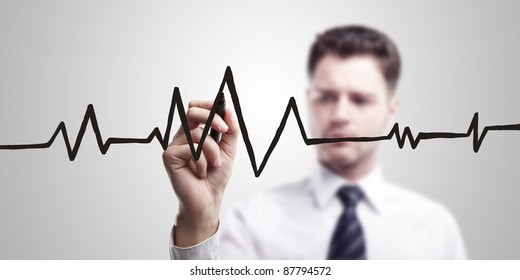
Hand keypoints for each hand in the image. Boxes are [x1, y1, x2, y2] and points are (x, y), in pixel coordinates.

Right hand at [162, 100, 238, 246]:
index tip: (223, 110)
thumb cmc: (216, 177)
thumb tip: (229, 110)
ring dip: (212, 150)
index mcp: (193, 133)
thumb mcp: (229, 150)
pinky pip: (191, 149)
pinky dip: (202, 161)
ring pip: (197, 133)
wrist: (208, 200)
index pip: (196, 108)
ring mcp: (174, 146)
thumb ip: (231, 130)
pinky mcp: (169, 156)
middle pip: (192, 112)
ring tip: (213, 164)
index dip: (208, 105)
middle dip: (213, 118)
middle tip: (224, 130)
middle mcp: (182, 137)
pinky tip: (199, 172)